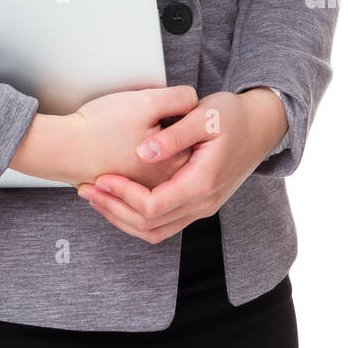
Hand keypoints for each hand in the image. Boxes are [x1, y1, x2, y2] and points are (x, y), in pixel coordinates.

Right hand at [73, 84, 197, 188]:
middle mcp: (165, 183)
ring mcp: (146, 189)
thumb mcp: (146, 101)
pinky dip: (137, 158)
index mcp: (175, 163)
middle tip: (136, 122)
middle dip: (164, 130)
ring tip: (126, 133)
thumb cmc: (100, 126)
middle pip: (179, 148)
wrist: (63, 148)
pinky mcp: (129, 190)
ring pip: (161, 159)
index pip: (193, 133)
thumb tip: (195, 101)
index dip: (174, 114)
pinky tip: (121, 145)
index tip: (152, 112)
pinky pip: (144, 172)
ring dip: (151, 145)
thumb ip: (179, 99)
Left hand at [75, 89, 287, 241]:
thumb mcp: (204, 116)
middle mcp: (203, 203)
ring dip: (122, 218)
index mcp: (202, 182)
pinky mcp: (197, 204)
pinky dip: (136, 217)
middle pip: (149, 226)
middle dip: (114, 210)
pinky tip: (118, 198)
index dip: (122, 195)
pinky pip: (163, 224)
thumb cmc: (233, 116)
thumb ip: (174, 135)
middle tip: (87, 189)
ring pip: (155, 232)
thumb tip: (142, 150)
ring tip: (96, 197)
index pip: (153, 206)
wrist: (261, 126)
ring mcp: (201, 208)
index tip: (101, 176)